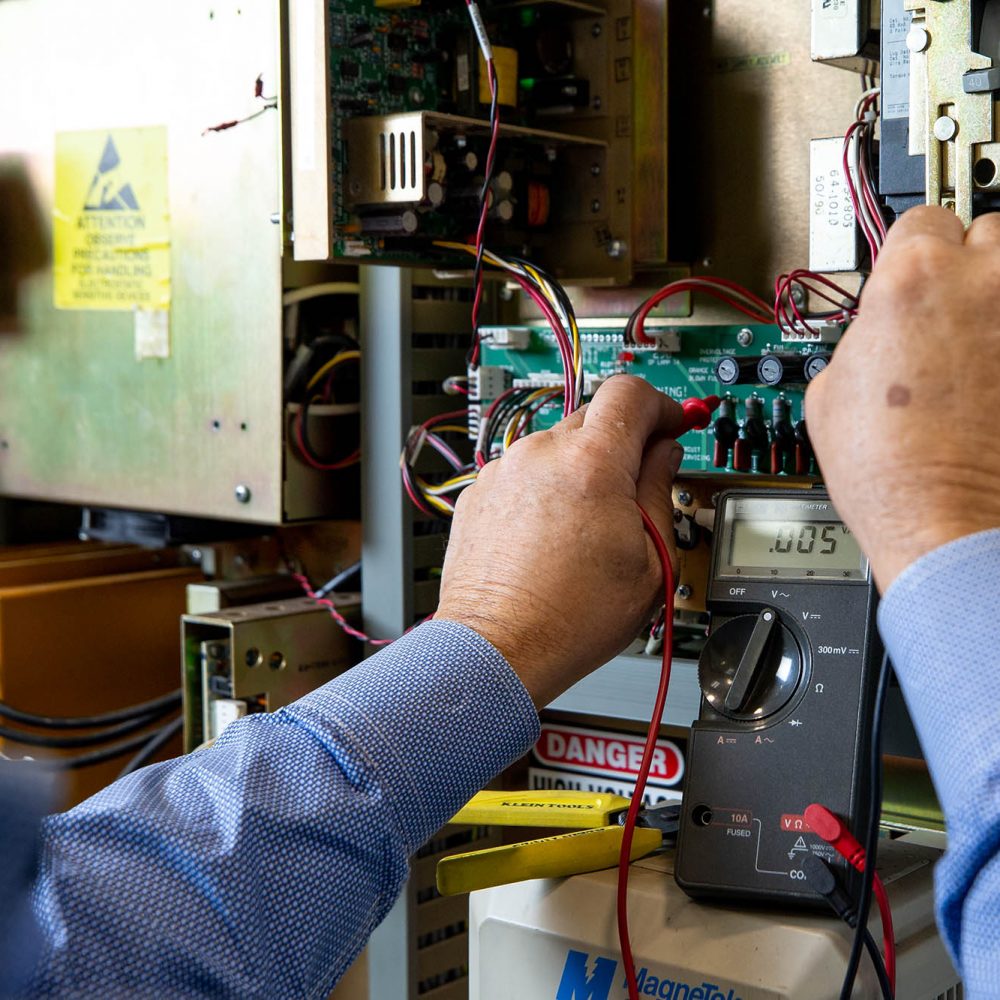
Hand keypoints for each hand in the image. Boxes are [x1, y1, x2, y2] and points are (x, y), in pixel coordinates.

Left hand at [436, 376, 684, 706]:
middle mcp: (540, 455)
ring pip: (555, 449)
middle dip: (622, 445)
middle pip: (594, 418)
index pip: (632, 393)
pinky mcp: (479, 495)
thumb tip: (665, 456)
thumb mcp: (651, 559)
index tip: (670, 424)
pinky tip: (551, 537)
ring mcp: (503, 473)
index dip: (661, 405)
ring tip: (588, 529)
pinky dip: (542, 493)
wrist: (499, 649)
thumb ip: (660, 491)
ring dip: (578, 472)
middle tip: (636, 488)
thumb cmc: (571, 618)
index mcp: (591, 462)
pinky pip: (522, 476)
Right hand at [807, 206, 999, 591]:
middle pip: (986, 231)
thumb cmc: (889, 469)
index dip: (908, 253)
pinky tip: (996, 381)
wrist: (948, 521)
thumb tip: (879, 331)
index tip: (909, 274)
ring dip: (998, 297)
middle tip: (947, 311)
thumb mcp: (829, 388)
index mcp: (913, 279)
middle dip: (964, 267)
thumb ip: (862, 334)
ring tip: (981, 343)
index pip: (919, 220)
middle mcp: (984, 283)